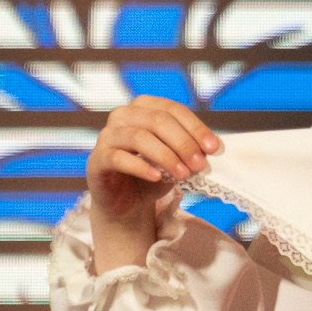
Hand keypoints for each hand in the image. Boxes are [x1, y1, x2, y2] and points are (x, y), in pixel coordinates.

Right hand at [87, 97, 219, 267]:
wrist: (126, 203)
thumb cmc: (153, 174)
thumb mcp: (176, 159)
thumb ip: (190, 149)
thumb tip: (212, 147)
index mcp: (144, 107)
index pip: (173, 110)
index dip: (195, 127)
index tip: (214, 148)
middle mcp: (123, 115)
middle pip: (158, 120)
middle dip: (183, 143)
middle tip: (200, 164)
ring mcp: (107, 136)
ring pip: (140, 138)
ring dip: (166, 156)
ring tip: (183, 174)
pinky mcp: (97, 159)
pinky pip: (119, 158)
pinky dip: (141, 167)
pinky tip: (157, 177)